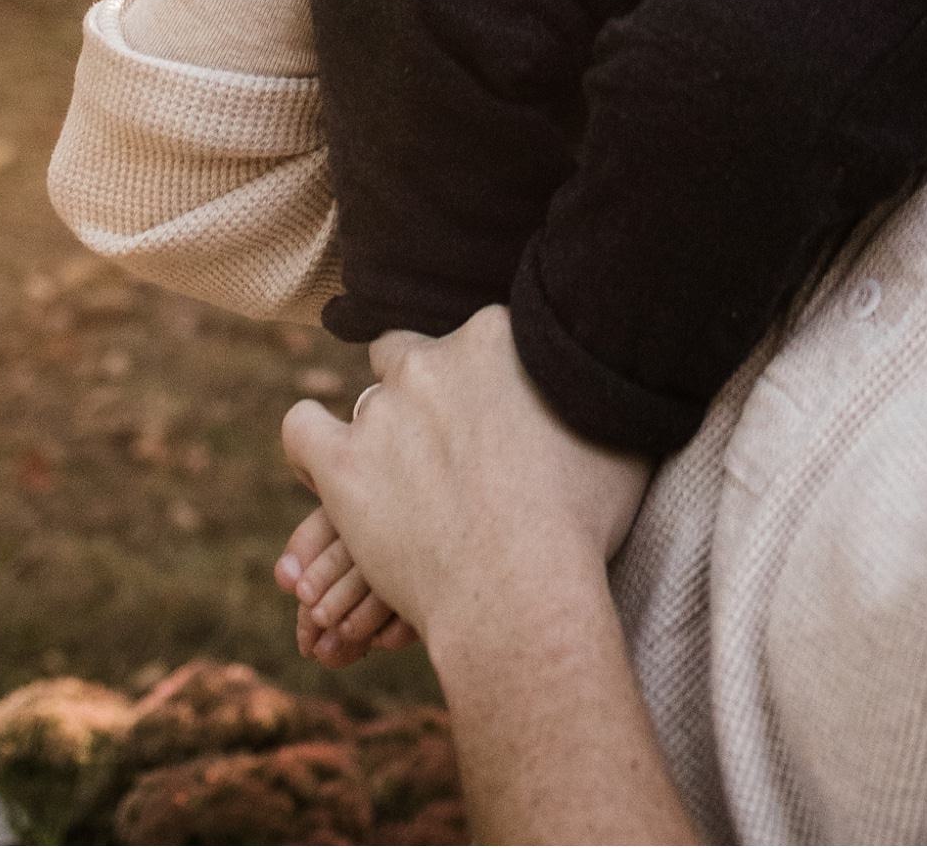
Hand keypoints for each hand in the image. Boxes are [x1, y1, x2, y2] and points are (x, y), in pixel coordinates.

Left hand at [280, 313, 650, 662]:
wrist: (523, 591)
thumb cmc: (582, 524)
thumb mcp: (622, 437)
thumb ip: (603, 397)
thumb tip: (625, 382)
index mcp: (498, 337)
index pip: (476, 335)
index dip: (483, 376)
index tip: (495, 411)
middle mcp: (435, 359)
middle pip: (414, 355)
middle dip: (426, 390)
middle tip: (448, 447)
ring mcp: (384, 412)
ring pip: (366, 399)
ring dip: (381, 433)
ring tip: (399, 483)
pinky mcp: (342, 466)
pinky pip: (301, 430)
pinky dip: (308, 443)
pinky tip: (321, 463)